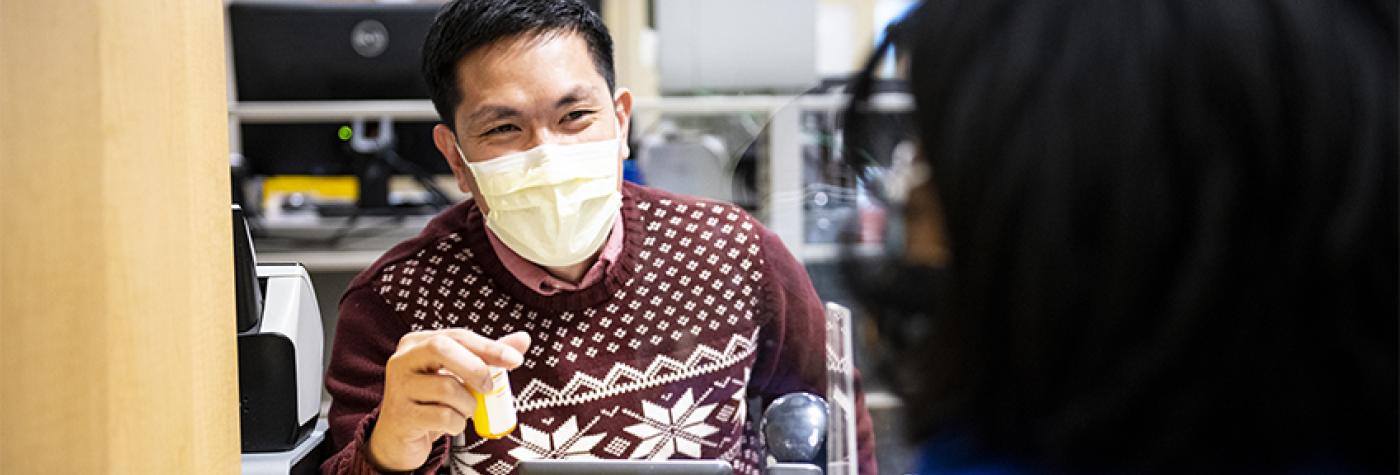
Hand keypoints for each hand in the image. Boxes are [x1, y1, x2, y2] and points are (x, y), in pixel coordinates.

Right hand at [367, 329, 530, 471]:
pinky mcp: (401, 416)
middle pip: (442, 348)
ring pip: (447, 388)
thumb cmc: (432, 401)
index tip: (515, 360)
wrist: (400, 438)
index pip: (458, 336)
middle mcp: (402, 360)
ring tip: (462, 411)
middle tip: (489, 388)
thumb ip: (487, 357)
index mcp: (417, 343)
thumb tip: (522, 340)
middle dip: (475, 368)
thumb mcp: (458, 375)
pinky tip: (450, 425)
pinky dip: (457, 424)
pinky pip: (443, 417)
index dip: (489, 347)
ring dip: (467, 405)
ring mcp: (398, 387)